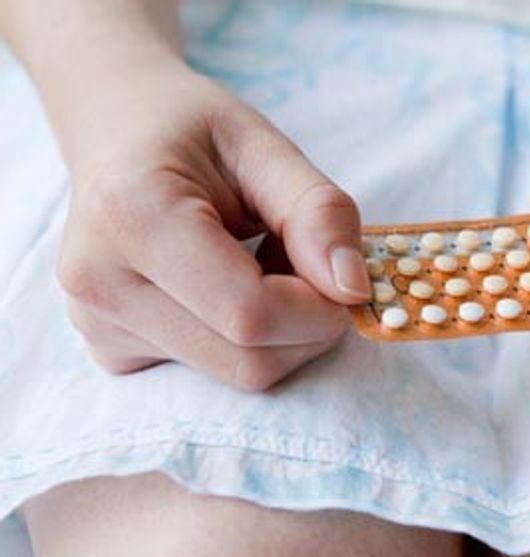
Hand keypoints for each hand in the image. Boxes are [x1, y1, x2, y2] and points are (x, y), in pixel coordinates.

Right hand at [58, 65, 369, 390]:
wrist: (115, 133)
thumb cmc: (189, 131)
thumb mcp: (265, 146)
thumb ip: (318, 212)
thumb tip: (354, 290)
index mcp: (131, 218)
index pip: (250, 314)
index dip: (319, 309)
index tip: (343, 275)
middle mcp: (97, 284)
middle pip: (249, 361)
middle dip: (308, 326)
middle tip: (308, 264)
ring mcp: (98, 326)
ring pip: (239, 374)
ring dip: (282, 333)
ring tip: (261, 265)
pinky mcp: (112, 353)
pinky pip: (214, 373)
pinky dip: (248, 341)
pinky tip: (229, 289)